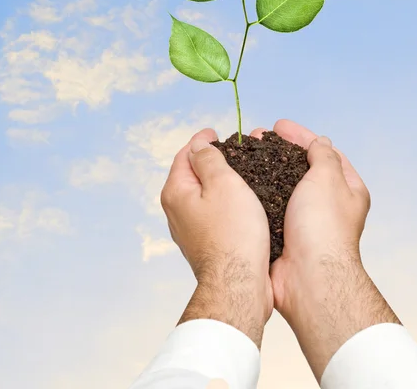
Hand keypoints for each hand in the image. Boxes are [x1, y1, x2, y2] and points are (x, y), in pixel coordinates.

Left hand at [161, 128, 273, 346]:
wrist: (238, 283)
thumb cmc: (234, 233)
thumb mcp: (223, 183)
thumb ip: (208, 159)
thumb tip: (198, 146)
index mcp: (176, 192)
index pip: (185, 154)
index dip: (201, 140)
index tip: (216, 133)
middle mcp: (176, 211)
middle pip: (191, 174)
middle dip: (210, 160)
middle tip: (232, 151)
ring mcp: (189, 229)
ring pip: (202, 195)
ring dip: (218, 182)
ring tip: (240, 173)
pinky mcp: (204, 243)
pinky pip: (211, 213)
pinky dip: (223, 201)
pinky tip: (240, 203)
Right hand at [260, 120, 398, 379]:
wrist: (308, 277)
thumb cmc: (323, 226)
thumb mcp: (327, 179)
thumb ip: (323, 156)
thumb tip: (320, 142)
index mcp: (347, 189)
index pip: (324, 152)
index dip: (301, 135)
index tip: (278, 125)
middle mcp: (327, 204)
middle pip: (301, 168)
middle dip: (278, 150)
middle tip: (256, 138)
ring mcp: (304, 220)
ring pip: (281, 185)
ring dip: (264, 169)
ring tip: (243, 155)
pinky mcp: (284, 233)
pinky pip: (269, 205)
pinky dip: (256, 192)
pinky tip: (240, 182)